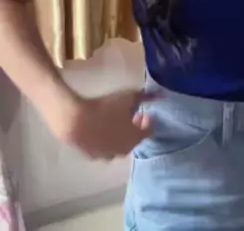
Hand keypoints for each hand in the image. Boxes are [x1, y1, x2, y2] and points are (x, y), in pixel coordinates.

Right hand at [46, 88, 162, 159]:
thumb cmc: (106, 108)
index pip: (149, 132)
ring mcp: (107, 155)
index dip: (149, 121)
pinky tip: (101, 129)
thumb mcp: (129, 97)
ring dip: (120, 135)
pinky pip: (104, 148)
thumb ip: (145, 97)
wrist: (76, 121)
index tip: (145, 112)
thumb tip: (159, 96)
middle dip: (135, 128)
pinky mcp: (93, 156)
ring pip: (119, 146)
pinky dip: (106, 140)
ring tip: (115, 121)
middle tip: (131, 114)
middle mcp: (124, 151)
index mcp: (135, 138)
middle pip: (134, 140)